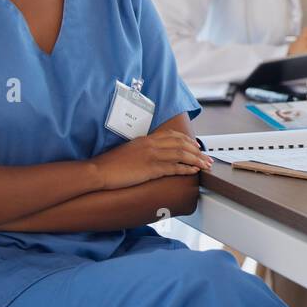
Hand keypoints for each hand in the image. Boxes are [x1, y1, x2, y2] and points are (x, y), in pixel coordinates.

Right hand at [91, 129, 212, 190]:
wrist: (100, 170)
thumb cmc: (111, 163)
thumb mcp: (130, 150)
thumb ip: (143, 148)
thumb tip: (153, 153)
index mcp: (146, 139)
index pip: (173, 135)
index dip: (187, 140)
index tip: (196, 145)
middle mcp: (152, 145)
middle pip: (181, 144)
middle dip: (197, 150)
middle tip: (207, 156)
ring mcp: (152, 156)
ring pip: (182, 154)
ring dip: (197, 160)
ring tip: (206, 165)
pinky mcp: (151, 169)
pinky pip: (174, 167)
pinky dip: (186, 168)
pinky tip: (194, 171)